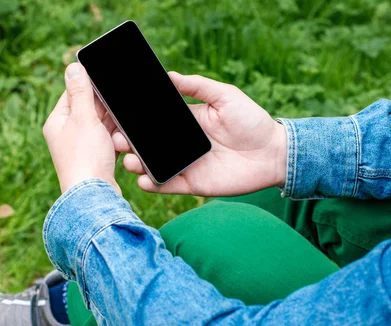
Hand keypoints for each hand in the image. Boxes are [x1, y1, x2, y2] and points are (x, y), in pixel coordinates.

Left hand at [43, 63, 119, 193]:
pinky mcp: (96, 159)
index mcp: (57, 122)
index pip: (72, 93)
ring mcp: (82, 148)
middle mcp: (67, 134)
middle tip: (120, 101)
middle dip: (105, 107)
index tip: (108, 78)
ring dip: (113, 123)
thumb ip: (80, 92)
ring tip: (121, 125)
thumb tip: (73, 66)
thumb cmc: (85, 157)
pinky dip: (117, 137)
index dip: (90, 85)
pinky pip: (109, 140)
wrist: (95, 196)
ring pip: (101, 125)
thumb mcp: (83, 118)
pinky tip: (125, 137)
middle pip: (89, 109)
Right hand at [116, 72, 286, 195]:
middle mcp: (181, 144)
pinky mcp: (193, 183)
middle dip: (129, 143)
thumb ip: (198, 86)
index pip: (154, 121)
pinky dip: (154, 184)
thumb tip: (169, 75)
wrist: (274, 153)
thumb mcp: (225, 96)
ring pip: (153, 165)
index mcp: (186, 122)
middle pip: (148, 144)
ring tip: (129, 160)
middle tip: (115, 140)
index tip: (117, 116)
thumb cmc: (252, 121)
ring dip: (137, 164)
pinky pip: (168, 185)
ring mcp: (186, 164)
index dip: (136, 120)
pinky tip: (143, 180)